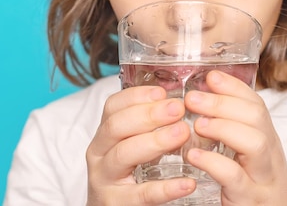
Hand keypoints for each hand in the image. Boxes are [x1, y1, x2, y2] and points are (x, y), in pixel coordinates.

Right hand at [85, 86, 195, 204]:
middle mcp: (99, 154)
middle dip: (148, 114)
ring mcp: (104, 180)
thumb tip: (179, 101)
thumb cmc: (129, 175)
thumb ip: (149, 126)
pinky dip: (166, 188)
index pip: (113, 107)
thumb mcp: (132, 145)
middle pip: (116, 126)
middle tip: (177, 109)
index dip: (137, 95)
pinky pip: (142, 194)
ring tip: (182, 133)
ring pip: (123, 155)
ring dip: (155, 141)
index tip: (162, 92)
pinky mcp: (116, 204)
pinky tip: (187, 183)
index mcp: (104, 135)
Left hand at [184, 71, 286, 205]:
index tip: (210, 76)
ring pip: (255, 144)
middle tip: (192, 98)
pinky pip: (236, 178)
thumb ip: (233, 129)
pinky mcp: (249, 199)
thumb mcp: (249, 155)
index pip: (256, 104)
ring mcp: (262, 177)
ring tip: (197, 124)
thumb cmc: (257, 186)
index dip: (233, 87)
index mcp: (267, 139)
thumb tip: (206, 100)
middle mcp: (269, 155)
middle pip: (257, 118)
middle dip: (223, 103)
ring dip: (224, 128)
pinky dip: (214, 163)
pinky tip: (195, 156)